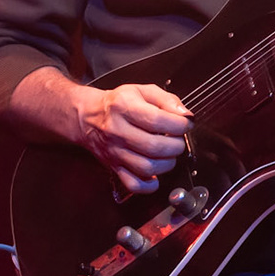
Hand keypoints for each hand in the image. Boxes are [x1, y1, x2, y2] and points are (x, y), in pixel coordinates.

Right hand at [70, 81, 192, 193]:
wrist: (89, 117)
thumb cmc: (118, 104)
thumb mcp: (142, 91)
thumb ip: (167, 100)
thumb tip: (185, 115)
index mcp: (124, 107)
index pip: (157, 120)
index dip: (179, 125)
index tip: (185, 124)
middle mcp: (117, 130)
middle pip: (153, 146)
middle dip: (176, 145)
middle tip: (178, 139)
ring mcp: (115, 152)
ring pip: (146, 167)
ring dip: (167, 163)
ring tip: (169, 154)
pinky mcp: (114, 167)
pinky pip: (133, 184)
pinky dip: (149, 185)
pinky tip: (156, 174)